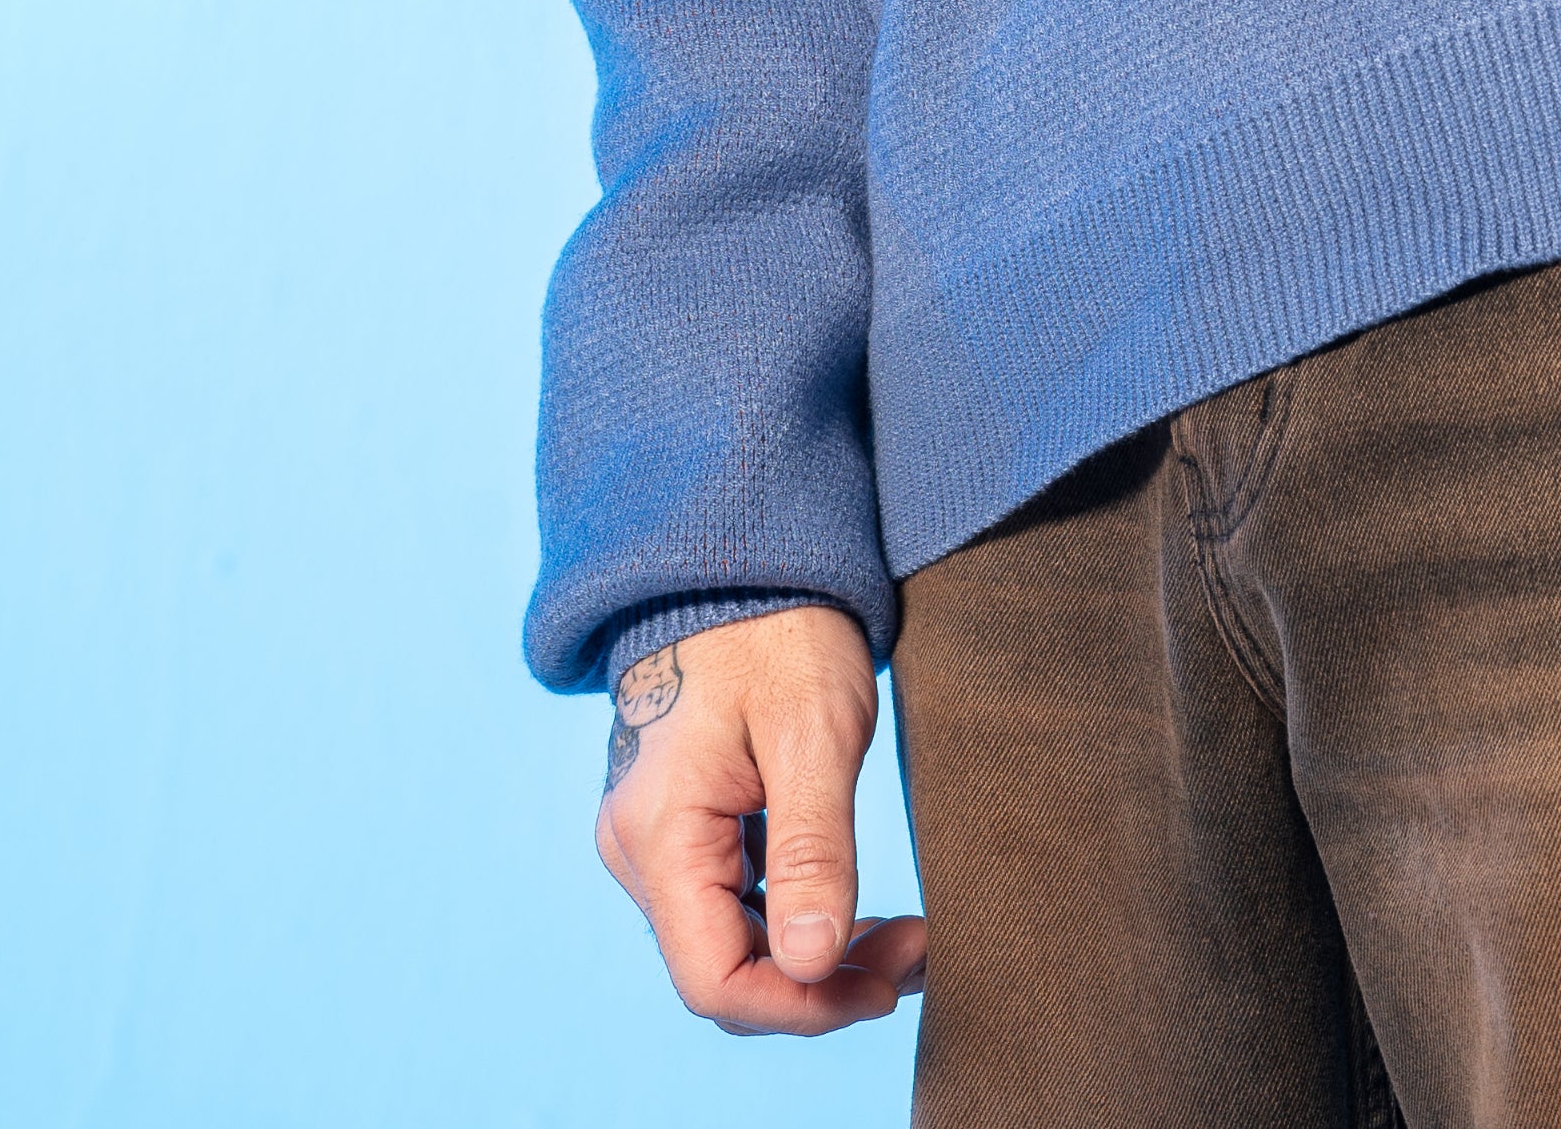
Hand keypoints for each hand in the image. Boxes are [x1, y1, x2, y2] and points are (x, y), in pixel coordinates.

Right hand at [592, 605, 927, 1035]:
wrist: (747, 555)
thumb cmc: (781, 629)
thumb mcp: (814, 731)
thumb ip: (812, 850)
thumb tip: (811, 964)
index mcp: (660, 834)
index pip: (714, 978)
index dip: (800, 1006)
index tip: (885, 985)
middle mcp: (642, 851)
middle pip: (725, 969)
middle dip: (822, 982)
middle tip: (918, 951)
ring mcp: (660, 840)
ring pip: (734, 942)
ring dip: (816, 958)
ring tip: (905, 938)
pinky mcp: (687, 825)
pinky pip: (736, 903)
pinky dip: (797, 919)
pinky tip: (856, 911)